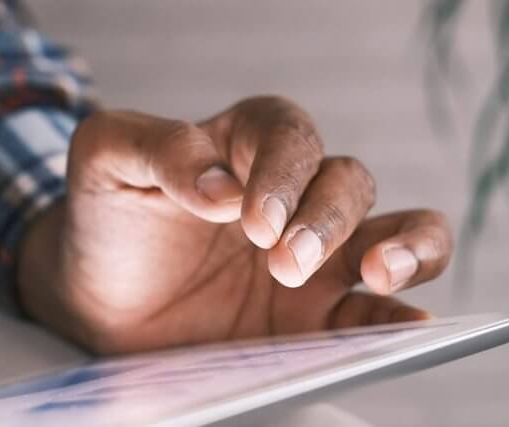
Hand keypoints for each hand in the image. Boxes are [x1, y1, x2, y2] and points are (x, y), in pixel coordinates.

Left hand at [19, 96, 452, 353]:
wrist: (98, 298)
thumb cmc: (109, 217)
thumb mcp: (107, 162)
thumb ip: (157, 148)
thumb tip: (220, 185)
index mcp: (247, 145)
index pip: (289, 136)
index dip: (282, 172)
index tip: (250, 219)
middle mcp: (295, 194)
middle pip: (348, 182)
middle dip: (325, 219)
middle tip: (283, 262)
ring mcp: (317, 255)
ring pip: (397, 230)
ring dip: (405, 246)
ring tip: (381, 273)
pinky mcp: (319, 314)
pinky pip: (379, 309)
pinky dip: (402, 312)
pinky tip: (410, 322)